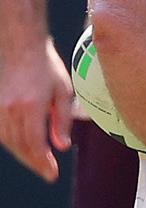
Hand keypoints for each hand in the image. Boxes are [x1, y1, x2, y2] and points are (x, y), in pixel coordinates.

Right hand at [0, 37, 73, 181]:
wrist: (21, 48)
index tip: (52, 174)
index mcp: (31, 106)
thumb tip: (62, 145)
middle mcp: (12, 111)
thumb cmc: (46, 66)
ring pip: (10, 143)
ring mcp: (0, 110)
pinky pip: (3, 135)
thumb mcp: (63, 90)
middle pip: (21, 147)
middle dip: (35, 163)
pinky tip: (26, 147)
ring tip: (40, 162)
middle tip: (48, 171)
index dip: (43, 163)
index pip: (35, 144)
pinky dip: (14, 144)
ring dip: (25, 155)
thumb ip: (62, 119)